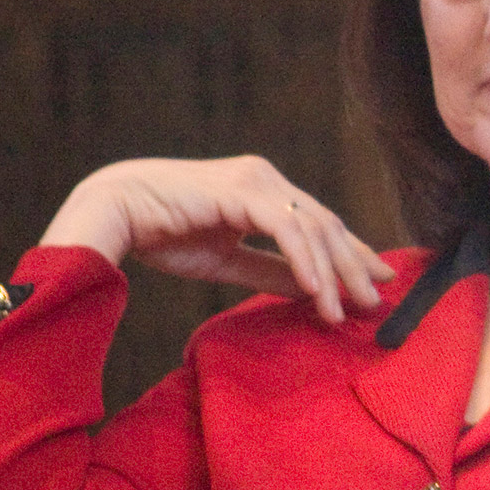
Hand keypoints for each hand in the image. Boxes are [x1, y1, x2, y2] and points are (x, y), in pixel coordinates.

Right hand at [41, 155, 391, 325]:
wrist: (111, 212)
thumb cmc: (161, 233)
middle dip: (354, 265)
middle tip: (377, 300)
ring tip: (343, 310)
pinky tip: (316, 290)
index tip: (378, 280)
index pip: (320, 224)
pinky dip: (305, 261)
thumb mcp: (227, 260)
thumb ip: (270, 271)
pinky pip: (287, 230)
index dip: (351, 253)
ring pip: (312, 229)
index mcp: (264, 191)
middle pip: (326, 225)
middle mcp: (266, 179)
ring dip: (332, 273)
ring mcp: (257, 181)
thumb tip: (311, 291)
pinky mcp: (242, 190)